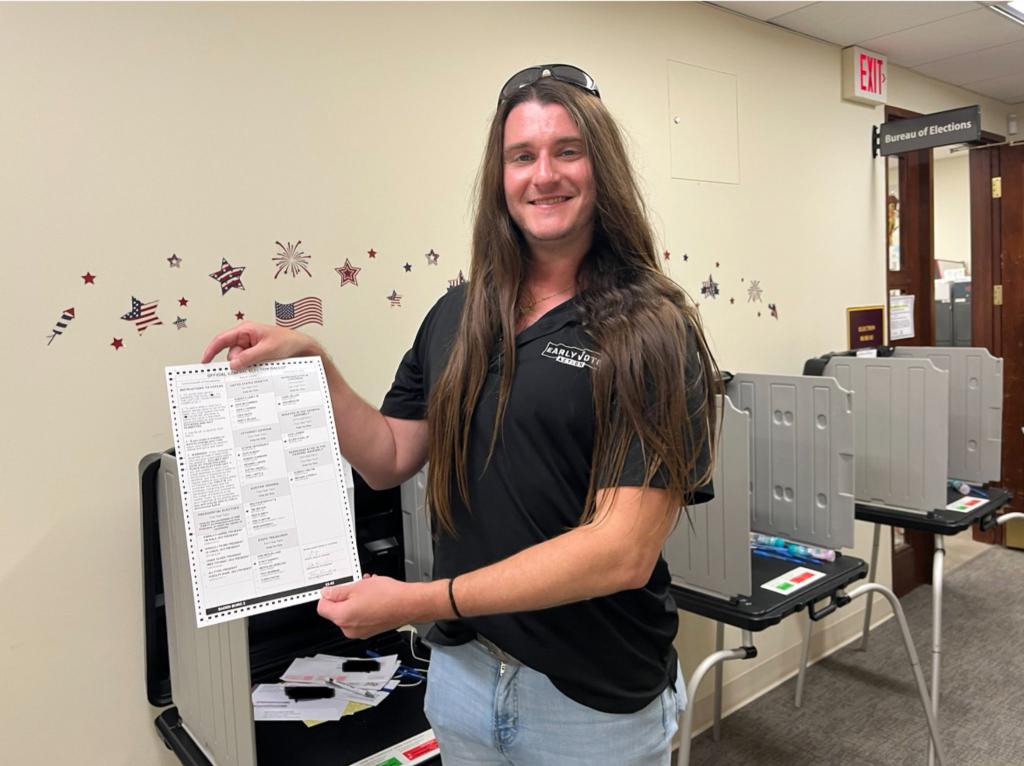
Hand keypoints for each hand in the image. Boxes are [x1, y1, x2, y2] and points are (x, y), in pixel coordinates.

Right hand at [201, 321, 319, 370]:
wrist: (302, 347)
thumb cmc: (288, 342)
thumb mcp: (267, 350)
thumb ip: (249, 357)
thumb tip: (233, 364)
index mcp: (246, 330)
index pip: (222, 339)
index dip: (211, 350)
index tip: (205, 362)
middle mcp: (246, 337)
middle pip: (231, 354)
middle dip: (238, 362)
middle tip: (251, 365)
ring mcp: (250, 347)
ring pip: (239, 361)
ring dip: (247, 366)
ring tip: (262, 363)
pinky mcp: (255, 355)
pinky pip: (247, 363)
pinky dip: (251, 367)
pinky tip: (261, 367)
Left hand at [317, 575, 421, 639]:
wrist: (409, 605)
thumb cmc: (388, 596)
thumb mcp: (358, 586)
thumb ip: (338, 591)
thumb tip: (327, 593)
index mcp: (343, 617)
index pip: (322, 607)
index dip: (327, 595)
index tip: (333, 589)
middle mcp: (349, 629)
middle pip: (336, 611)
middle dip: (343, 597)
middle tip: (354, 585)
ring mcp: (360, 632)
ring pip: (349, 614)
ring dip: (354, 601)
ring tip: (367, 589)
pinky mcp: (369, 631)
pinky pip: (359, 618)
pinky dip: (362, 608)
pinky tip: (372, 597)